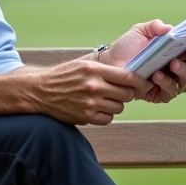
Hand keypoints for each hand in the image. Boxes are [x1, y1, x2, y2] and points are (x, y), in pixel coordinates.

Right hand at [31, 58, 150, 125]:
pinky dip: (106, 115)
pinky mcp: (85, 117)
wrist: (40, 90)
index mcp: (95, 70)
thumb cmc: (63, 76)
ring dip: (116, 105)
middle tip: (120, 92)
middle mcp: (94, 86)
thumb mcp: (83, 64)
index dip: (140, 82)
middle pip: (126, 94)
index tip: (144, 83)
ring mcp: (90, 103)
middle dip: (126, 94)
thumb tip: (130, 73)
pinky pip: (108, 119)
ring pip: (119, 108)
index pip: (128, 77)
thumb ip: (105, 69)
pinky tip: (98, 109)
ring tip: (105, 99)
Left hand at [106, 21, 185, 103]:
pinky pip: (169, 92)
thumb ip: (154, 27)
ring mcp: (169, 81)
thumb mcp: (140, 31)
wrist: (110, 63)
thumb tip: (169, 28)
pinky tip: (156, 77)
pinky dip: (165, 84)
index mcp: (175, 50)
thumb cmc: (127, 47)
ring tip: (169, 65)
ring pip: (184, 81)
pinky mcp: (159, 94)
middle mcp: (176, 66)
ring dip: (180, 72)